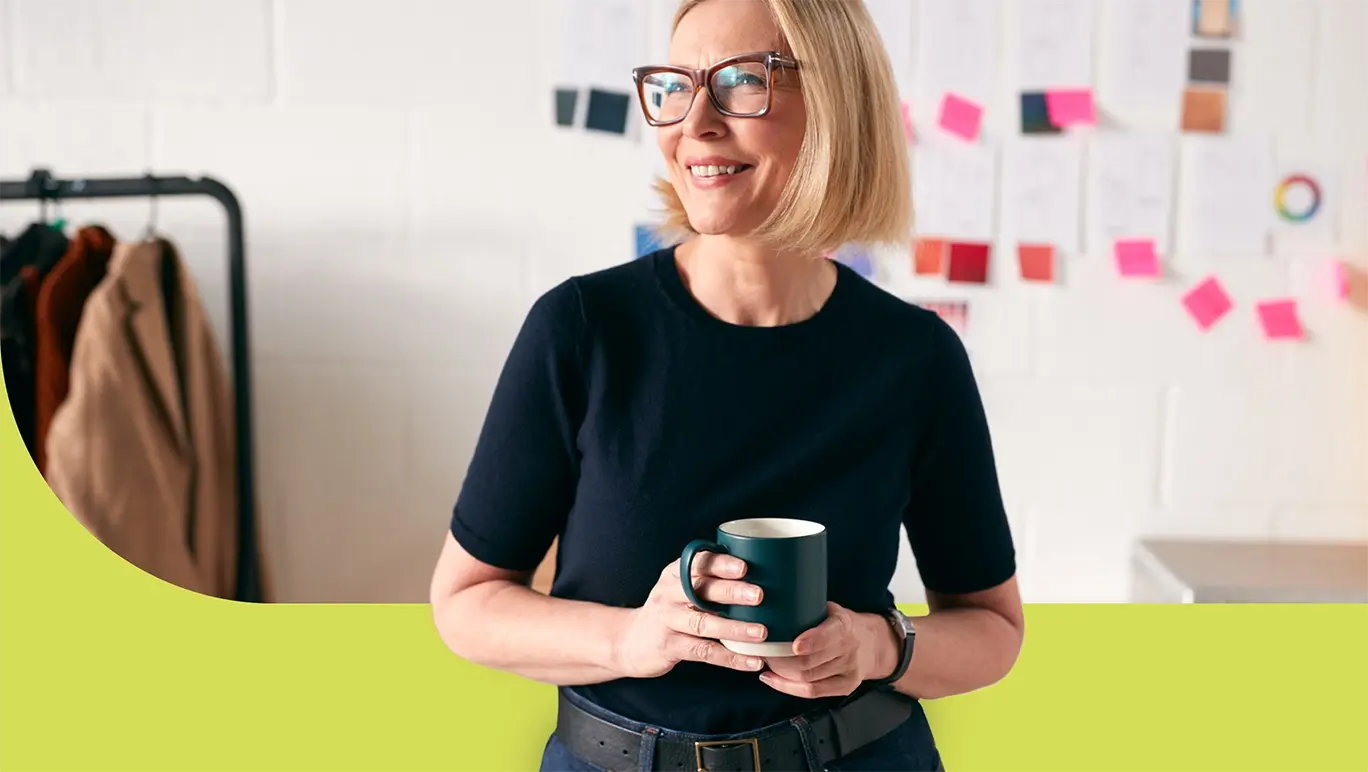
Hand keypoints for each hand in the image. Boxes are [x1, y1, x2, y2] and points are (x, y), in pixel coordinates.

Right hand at [610, 553, 770, 678]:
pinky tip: (751, 661)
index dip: (720, 564)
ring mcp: (667, 621)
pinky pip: (703, 652)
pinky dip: (729, 658)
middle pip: (701, 590)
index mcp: (675, 574)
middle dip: (731, 592)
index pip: (698, 563)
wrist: (630, 640)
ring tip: (761, 632)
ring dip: (734, 628)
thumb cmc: (669, 610)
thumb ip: (707, 579)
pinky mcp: (669, 646)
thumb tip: (760, 572)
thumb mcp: (679, 588)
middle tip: (759, 595)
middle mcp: (668, 594)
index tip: (744, 566)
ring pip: (703, 623)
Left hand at [759, 602, 896, 698]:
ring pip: (808, 678)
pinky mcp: (846, 687)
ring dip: (781, 673)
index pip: (828, 636)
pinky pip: (813, 692)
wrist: (871, 643)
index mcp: (844, 625)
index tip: (793, 645)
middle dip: (781, 659)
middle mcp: (849, 649)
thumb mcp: (829, 609)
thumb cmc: (839, 623)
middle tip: (762, 652)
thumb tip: (769, 606)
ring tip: (764, 663)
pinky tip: (771, 679)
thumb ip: (807, 609)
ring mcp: (849, 670)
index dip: (811, 641)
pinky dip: (788, 687)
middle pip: (811, 662)